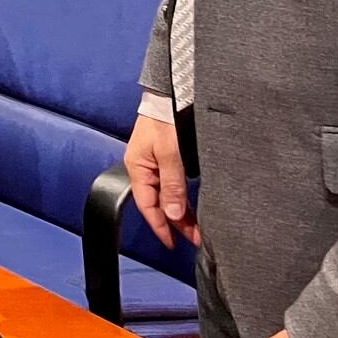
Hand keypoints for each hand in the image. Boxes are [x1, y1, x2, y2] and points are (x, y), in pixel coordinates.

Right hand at [126, 112, 199, 249]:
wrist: (173, 93)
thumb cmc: (167, 120)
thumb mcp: (171, 154)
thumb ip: (173, 185)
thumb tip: (173, 215)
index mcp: (138, 168)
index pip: (148, 206)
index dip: (161, 226)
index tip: (174, 244)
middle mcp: (145, 168)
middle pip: (159, 202)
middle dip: (177, 222)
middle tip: (197, 239)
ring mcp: (156, 163)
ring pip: (168, 194)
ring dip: (182, 211)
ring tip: (199, 229)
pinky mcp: (167, 158)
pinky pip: (173, 184)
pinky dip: (182, 197)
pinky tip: (191, 207)